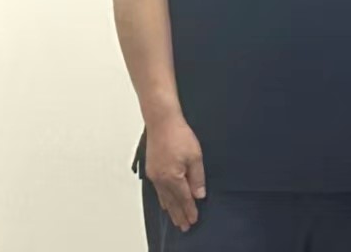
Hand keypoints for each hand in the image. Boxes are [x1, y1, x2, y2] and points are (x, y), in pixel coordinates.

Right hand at [143, 115, 205, 233]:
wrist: (162, 123)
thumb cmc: (180, 136)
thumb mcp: (195, 156)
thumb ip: (197, 177)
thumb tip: (198, 195)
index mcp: (173, 177)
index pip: (183, 199)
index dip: (189, 210)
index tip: (193, 220)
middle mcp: (161, 180)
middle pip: (172, 202)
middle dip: (179, 215)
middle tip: (184, 227)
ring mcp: (154, 175)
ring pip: (164, 198)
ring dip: (171, 209)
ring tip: (176, 219)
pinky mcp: (152, 170)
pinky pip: (158, 190)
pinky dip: (163, 199)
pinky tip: (165, 203)